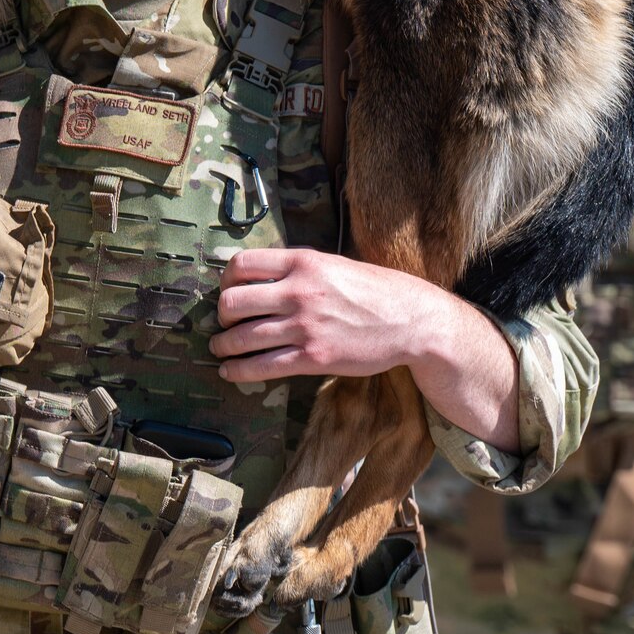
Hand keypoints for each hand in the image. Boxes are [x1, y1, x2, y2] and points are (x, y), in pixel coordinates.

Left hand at [212, 247, 455, 381]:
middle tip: (226, 323)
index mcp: (304, 262)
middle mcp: (299, 292)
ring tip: (221, 348)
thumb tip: (262, 276)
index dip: (226, 280)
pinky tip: (231, 371)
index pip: (242, 264)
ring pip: (241, 338)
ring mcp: (305, 326)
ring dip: (223, 345)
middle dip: (222, 316)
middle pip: (232, 303)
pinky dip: (238, 371)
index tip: (227, 290)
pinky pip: (261, 367)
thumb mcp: (335, 264)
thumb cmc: (376, 291)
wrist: (412, 320)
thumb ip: (300, 269)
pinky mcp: (313, 358)